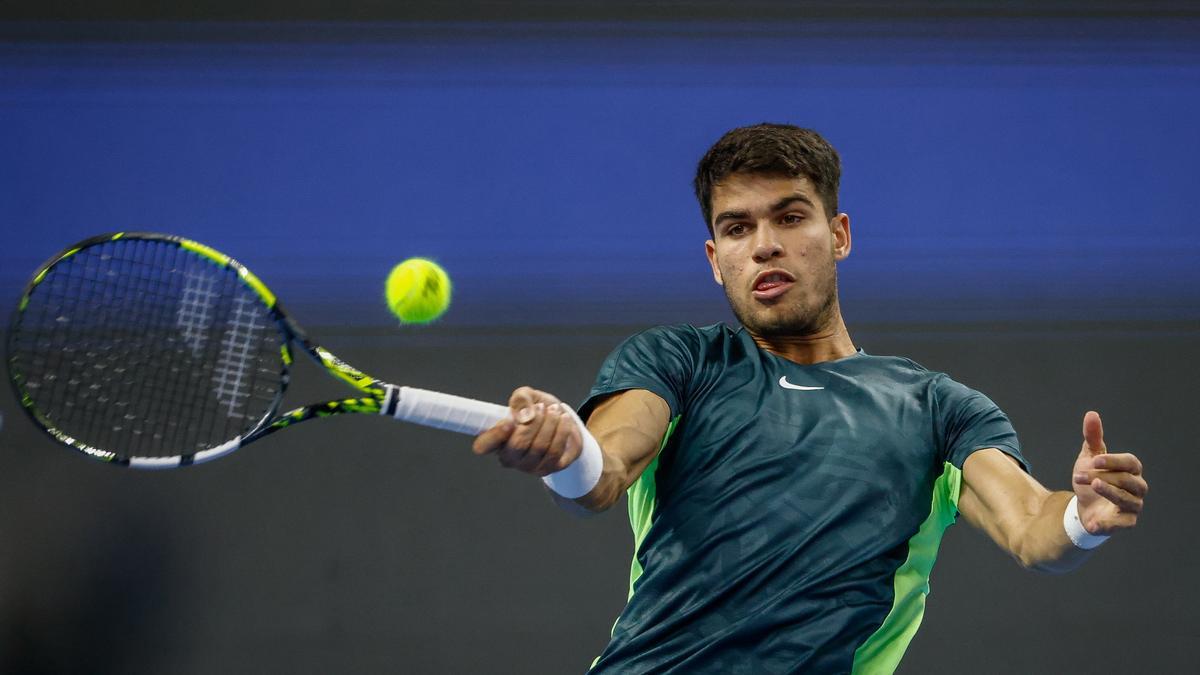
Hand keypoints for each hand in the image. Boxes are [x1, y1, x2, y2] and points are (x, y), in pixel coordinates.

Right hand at [471, 386, 581, 476]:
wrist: (563, 421)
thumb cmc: (537, 410)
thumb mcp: (527, 396)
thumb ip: (521, 399)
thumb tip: (525, 415)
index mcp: (496, 440)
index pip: (483, 446)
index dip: (494, 435)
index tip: (508, 421)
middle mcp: (509, 458)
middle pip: (518, 445)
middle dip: (534, 422)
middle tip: (542, 407)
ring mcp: (529, 467)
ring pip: (539, 448)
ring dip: (550, 424)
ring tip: (555, 410)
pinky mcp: (549, 469)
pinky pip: (555, 451)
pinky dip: (562, 431)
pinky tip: (563, 419)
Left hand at [1071, 411, 1147, 534]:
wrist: (1084, 505)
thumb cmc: (1092, 478)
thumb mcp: (1089, 458)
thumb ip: (1092, 438)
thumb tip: (1091, 414)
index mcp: (1131, 470)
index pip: (1130, 463)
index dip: (1114, 461)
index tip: (1094, 460)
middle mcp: (1137, 487)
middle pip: (1128, 481)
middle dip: (1104, 476)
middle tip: (1079, 475)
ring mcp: (1133, 505)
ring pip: (1127, 500)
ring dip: (1108, 492)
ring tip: (1091, 486)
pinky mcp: (1126, 522)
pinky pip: (1122, 524)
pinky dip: (1108, 523)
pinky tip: (1092, 522)